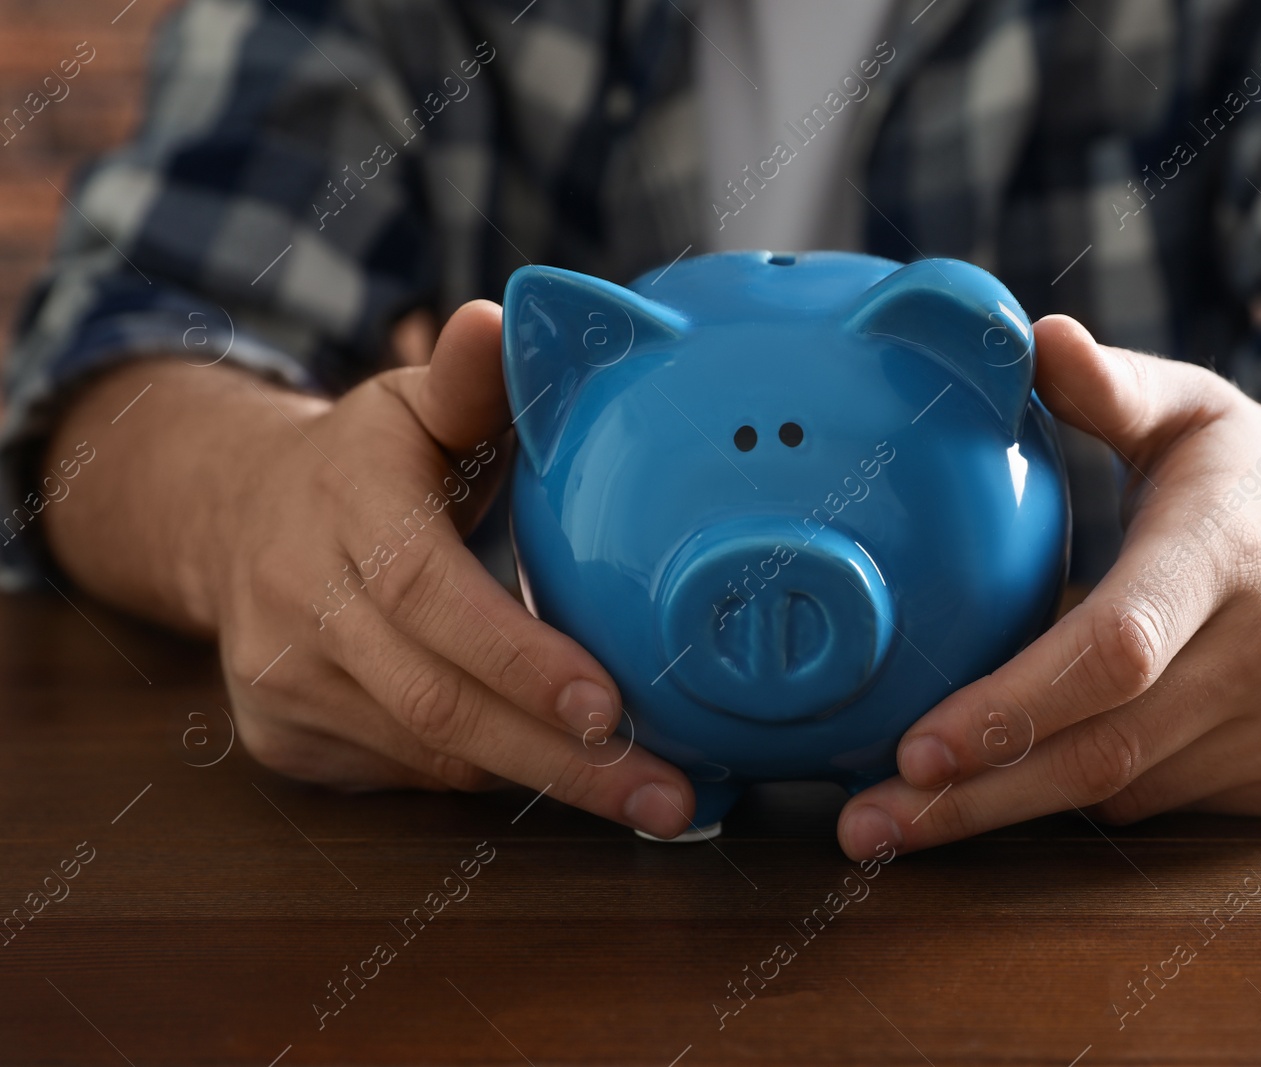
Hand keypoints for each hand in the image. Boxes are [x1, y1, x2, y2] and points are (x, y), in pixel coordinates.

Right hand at [197, 302, 695, 836]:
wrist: (237, 515)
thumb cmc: (365, 460)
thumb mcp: (415, 404)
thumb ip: (471, 378)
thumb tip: (506, 318)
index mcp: (346, 506)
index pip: (431, 597)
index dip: (521, 661)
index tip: (612, 707)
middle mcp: (299, 601)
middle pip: (439, 706)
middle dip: (566, 762)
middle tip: (670, 798)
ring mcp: (281, 679)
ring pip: (431, 755)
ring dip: (545, 778)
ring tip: (647, 795)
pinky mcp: (283, 735)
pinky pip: (408, 775)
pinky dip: (492, 775)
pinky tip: (559, 768)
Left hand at [837, 314, 1260, 857]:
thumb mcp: (1190, 409)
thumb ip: (1107, 387)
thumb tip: (1027, 333)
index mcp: (1231, 547)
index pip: (1113, 649)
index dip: (1009, 710)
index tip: (912, 751)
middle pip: (1106, 751)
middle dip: (975, 799)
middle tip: (869, 826)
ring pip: (1133, 788)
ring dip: (1038, 785)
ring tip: (961, 773)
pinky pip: (1181, 806)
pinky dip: (1116, 784)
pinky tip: (1092, 744)